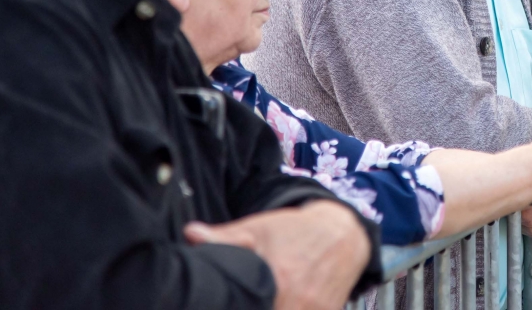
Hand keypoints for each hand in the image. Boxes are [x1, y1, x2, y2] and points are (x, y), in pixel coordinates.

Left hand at [185, 201, 369, 309]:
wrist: (341, 231)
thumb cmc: (295, 230)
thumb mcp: (258, 229)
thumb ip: (222, 239)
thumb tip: (190, 234)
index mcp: (277, 281)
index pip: (249, 305)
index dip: (239, 305)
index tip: (235, 302)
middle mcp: (299, 302)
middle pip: (266, 309)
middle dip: (253, 306)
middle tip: (249, 299)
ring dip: (277, 308)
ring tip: (264, 299)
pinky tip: (284, 302)